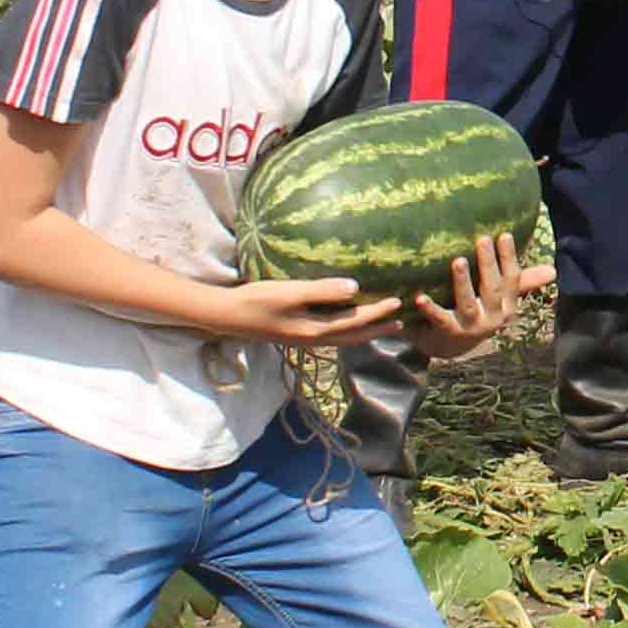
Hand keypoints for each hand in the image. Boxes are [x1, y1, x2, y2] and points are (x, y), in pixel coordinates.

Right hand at [210, 271, 416, 347]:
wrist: (227, 316)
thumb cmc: (256, 300)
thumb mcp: (290, 292)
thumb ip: (322, 290)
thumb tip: (355, 288)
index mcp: (315, 331)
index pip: (355, 322)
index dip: (378, 313)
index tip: (398, 302)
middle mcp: (312, 340)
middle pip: (353, 337)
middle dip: (378, 330)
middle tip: (401, 324)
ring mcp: (303, 339)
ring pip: (342, 339)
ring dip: (364, 332)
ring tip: (381, 325)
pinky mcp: (294, 334)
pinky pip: (330, 335)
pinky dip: (345, 329)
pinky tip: (344, 321)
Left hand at [401, 232, 550, 362]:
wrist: (449, 347)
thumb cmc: (477, 313)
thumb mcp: (500, 299)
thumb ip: (523, 283)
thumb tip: (553, 270)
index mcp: (507, 307)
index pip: (512, 280)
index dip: (509, 258)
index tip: (504, 235)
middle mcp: (493, 318)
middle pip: (492, 289)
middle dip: (489, 264)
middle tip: (483, 239)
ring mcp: (471, 327)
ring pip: (468, 303)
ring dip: (463, 283)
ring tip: (458, 261)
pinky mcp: (448, 332)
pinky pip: (439, 319)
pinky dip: (430, 308)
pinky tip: (419, 296)